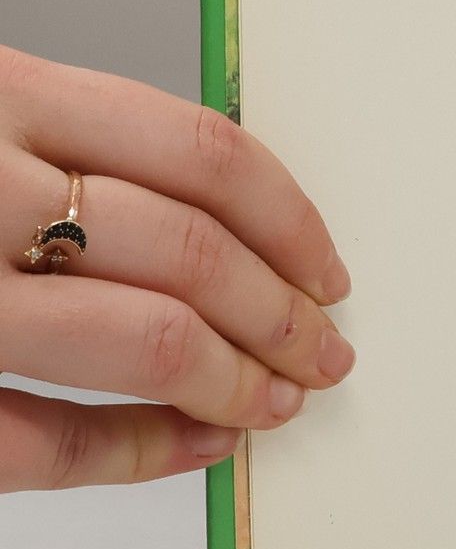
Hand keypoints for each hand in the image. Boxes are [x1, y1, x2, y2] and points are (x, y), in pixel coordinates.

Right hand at [0, 46, 350, 490]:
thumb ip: (71, 148)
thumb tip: (225, 223)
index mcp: (4, 96)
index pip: (199, 152)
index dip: (289, 222)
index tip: (330, 273)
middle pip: (191, 251)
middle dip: (282, 315)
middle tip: (326, 352)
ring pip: (146, 341)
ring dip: (237, 380)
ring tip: (278, 402)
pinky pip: (46, 440)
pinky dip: (138, 452)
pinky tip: (194, 443)